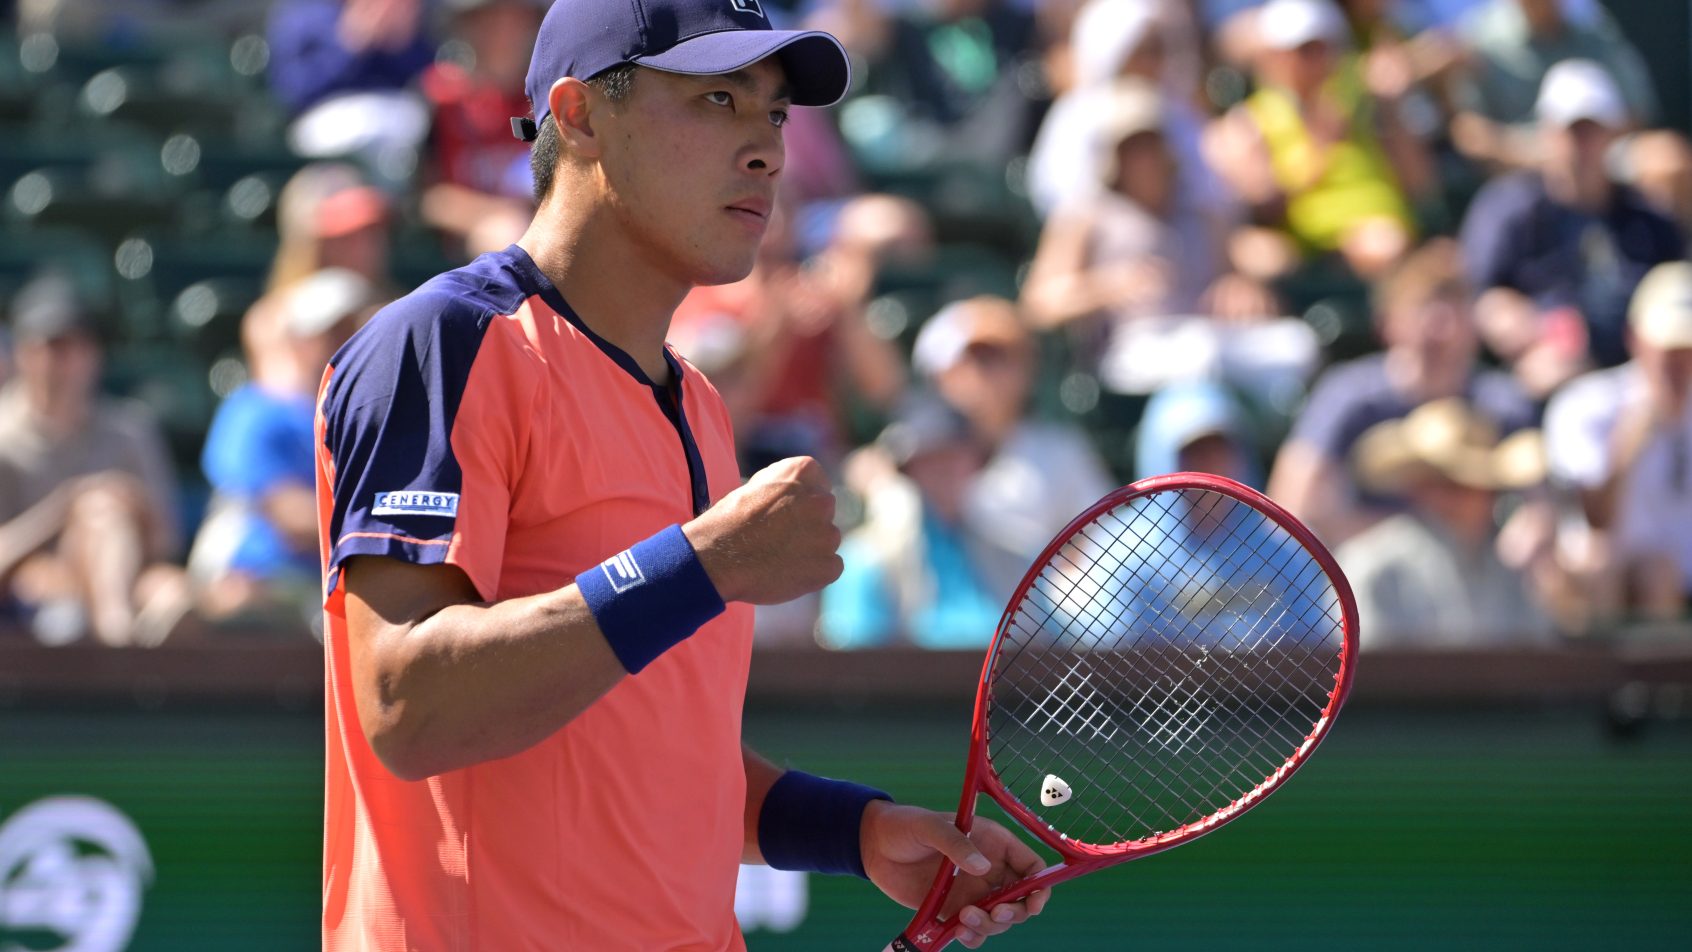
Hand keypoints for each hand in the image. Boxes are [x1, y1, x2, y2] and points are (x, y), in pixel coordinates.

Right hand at [683, 456, 842, 604]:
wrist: (717, 557)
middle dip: (808, 524)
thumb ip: (786, 488)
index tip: (785, 514)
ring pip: (827, 541)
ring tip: (777, 557)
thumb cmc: (729, 522)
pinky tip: (788, 573)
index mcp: (803, 472)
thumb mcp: (757, 487)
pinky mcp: (829, 565)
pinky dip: (815, 574)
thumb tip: (802, 494)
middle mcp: (822, 499)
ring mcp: (828, 534)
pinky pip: (831, 568)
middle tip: (779, 539)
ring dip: (811, 549)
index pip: (817, 483)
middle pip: (824, 512)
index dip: (801, 501)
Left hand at [861, 802, 1050, 948]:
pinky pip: (973, 931)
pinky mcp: (953, 910)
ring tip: (963, 919)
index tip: (1033, 903)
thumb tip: (982, 868)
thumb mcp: (930, 826)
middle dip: (1015, 912)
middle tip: (995, 913)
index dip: (1039, 886)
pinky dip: (972, 937)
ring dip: (989, 926)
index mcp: (993, 844)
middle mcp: (988, 870)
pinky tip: (958, 932)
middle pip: (1020, 900)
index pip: (1031, 867)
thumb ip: (956, 843)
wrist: (874, 846)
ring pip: (998, 920)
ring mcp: (972, 892)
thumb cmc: (905, 825)